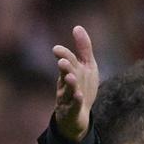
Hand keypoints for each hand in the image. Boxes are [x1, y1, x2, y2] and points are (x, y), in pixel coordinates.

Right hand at [51, 25, 98, 141]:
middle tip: (62, 62)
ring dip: (69, 84)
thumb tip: (77, 27)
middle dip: (65, 68)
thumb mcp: (87, 66)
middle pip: (65, 74)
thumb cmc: (82, 87)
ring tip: (70, 77)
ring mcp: (68, 98)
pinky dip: (75, 101)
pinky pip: (73, 106)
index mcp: (70, 71)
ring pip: (67, 90)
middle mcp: (66, 83)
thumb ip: (83, 48)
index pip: (67, 61)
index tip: (56, 49)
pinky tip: (79, 96)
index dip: (63, 55)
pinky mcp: (72, 111)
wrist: (78, 115)